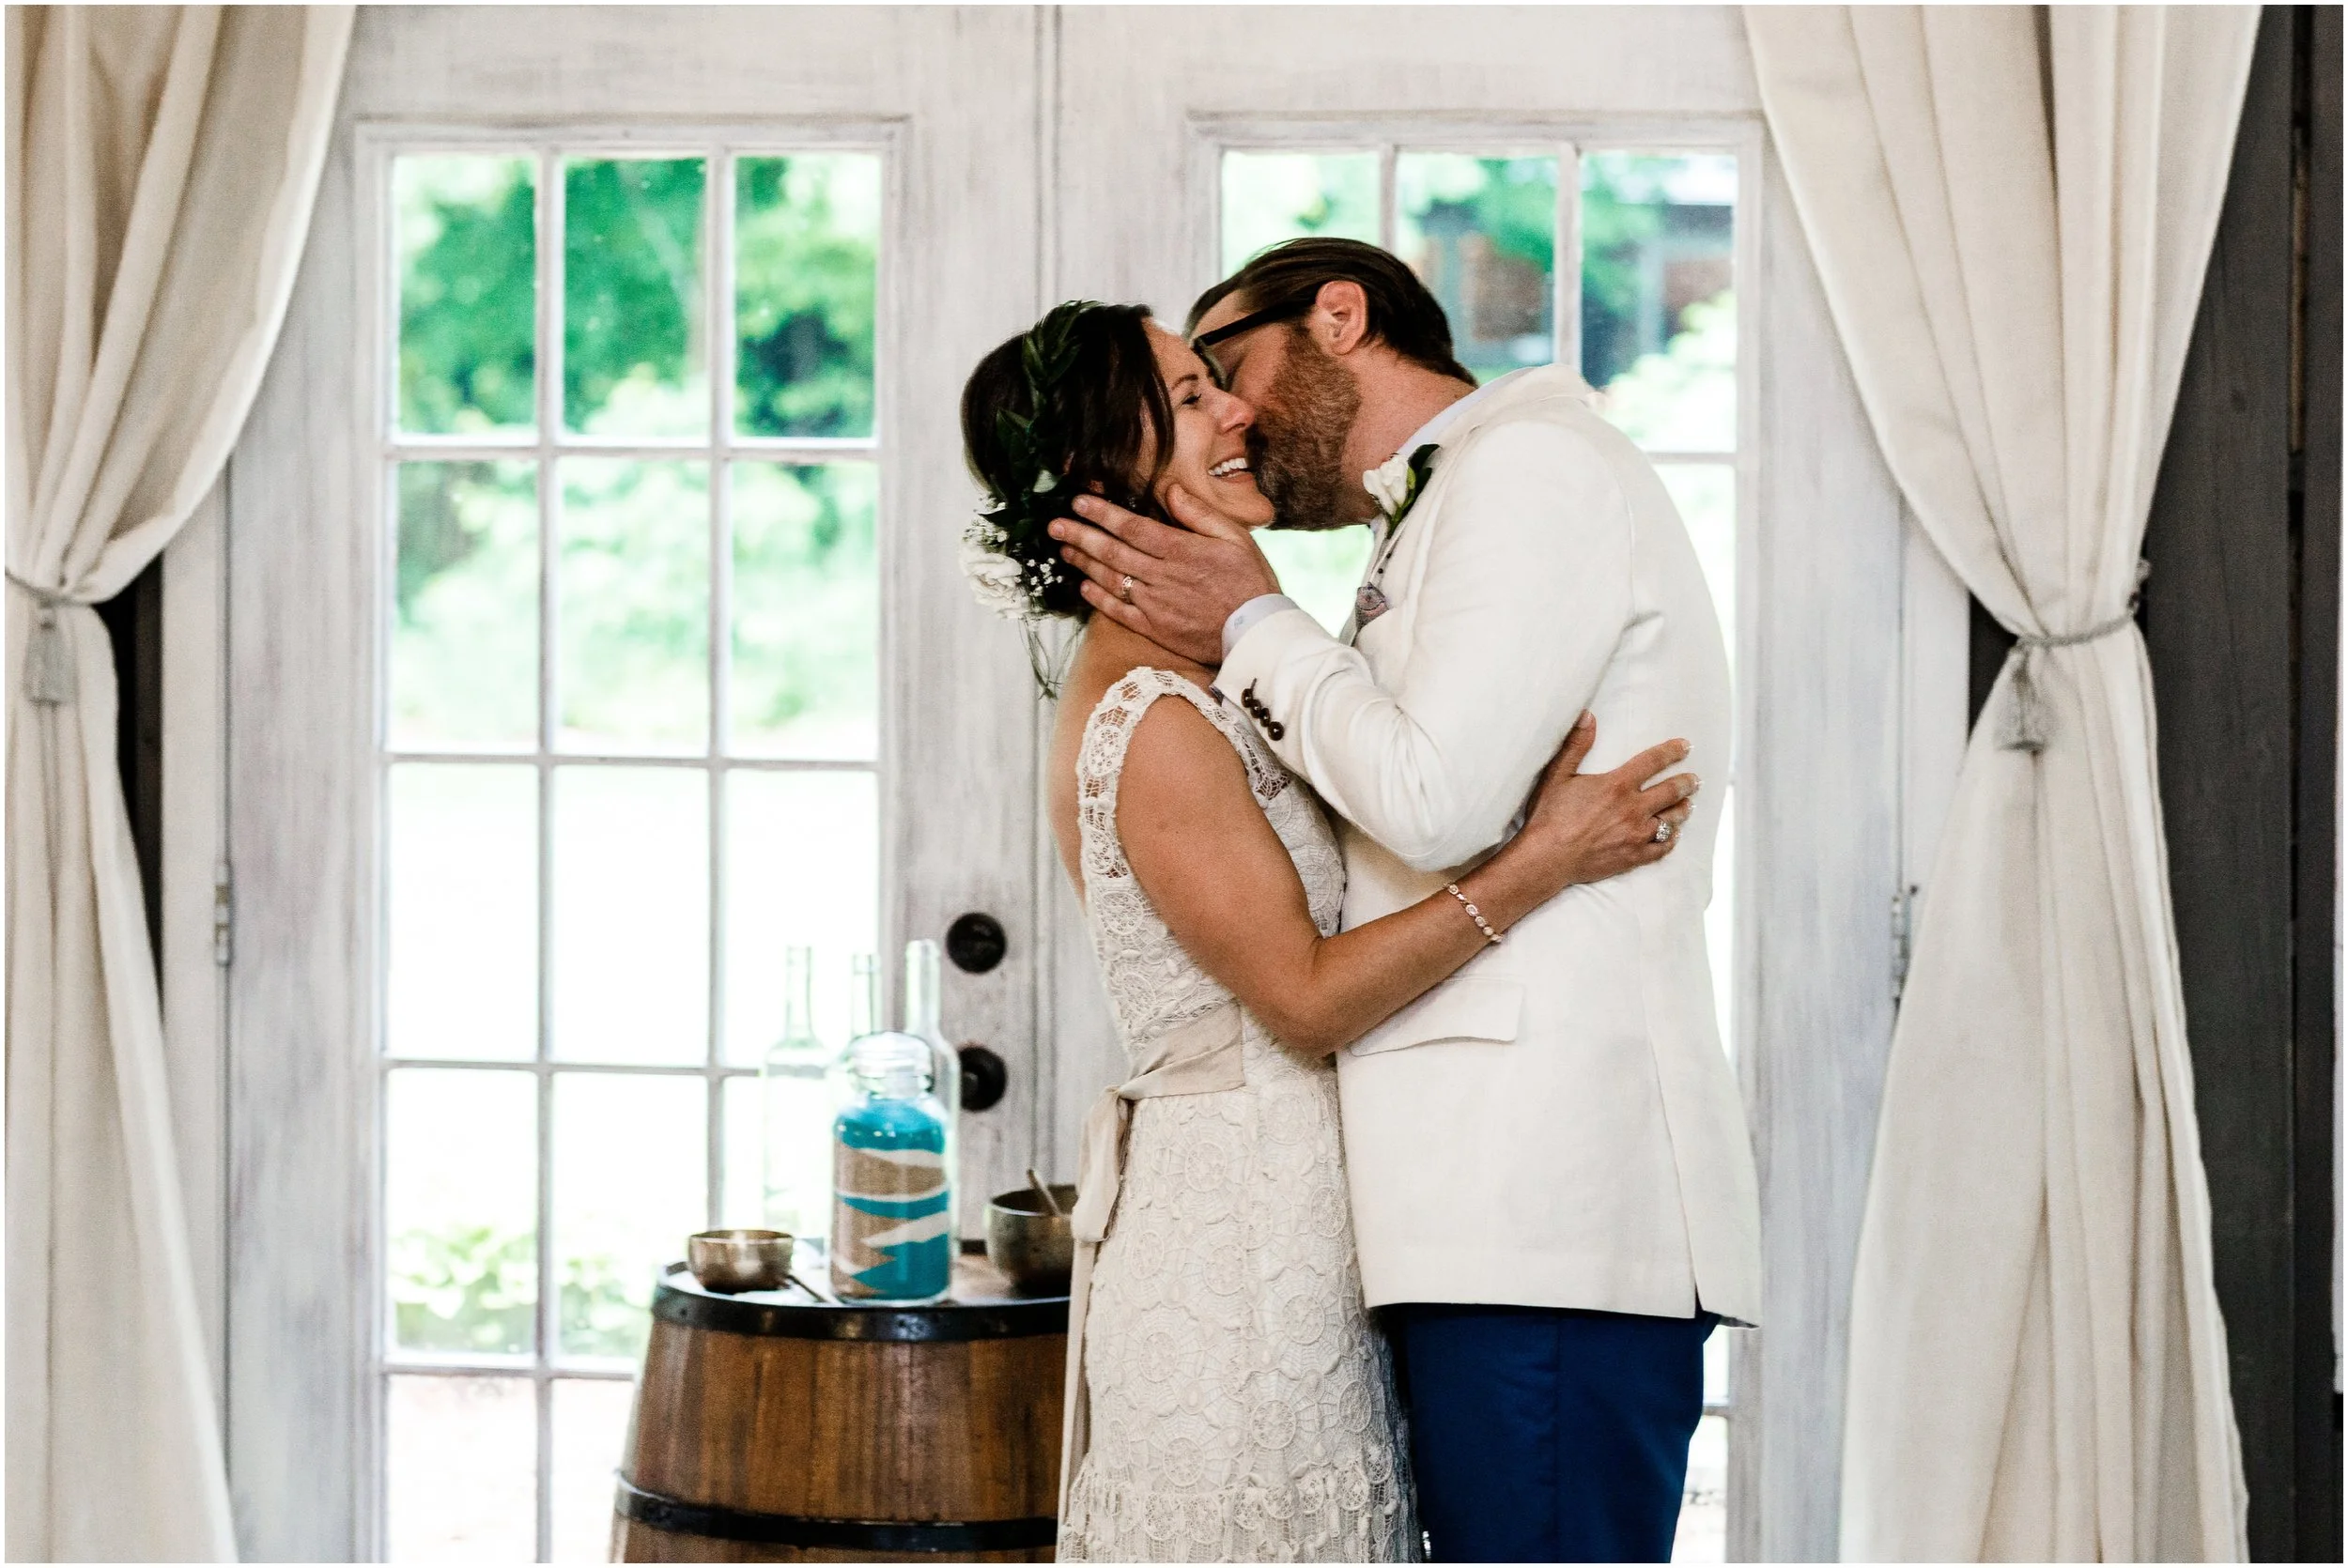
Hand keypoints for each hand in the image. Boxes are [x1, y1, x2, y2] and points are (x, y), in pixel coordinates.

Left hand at [1047, 486, 1281, 665]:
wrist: (1257, 634)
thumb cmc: (1251, 582)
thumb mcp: (1236, 537)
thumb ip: (1200, 514)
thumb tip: (1170, 490)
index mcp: (1181, 551)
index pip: (1132, 527)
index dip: (1102, 513)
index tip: (1079, 501)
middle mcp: (1163, 577)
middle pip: (1113, 552)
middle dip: (1081, 535)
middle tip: (1055, 524)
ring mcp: (1156, 605)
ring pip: (1111, 579)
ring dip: (1083, 563)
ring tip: (1064, 548)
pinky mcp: (1155, 629)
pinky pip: (1119, 612)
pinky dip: (1098, 599)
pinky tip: (1083, 587)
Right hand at [1514, 716, 1697, 889]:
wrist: (1547, 857)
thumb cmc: (1550, 816)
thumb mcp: (1558, 775)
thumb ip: (1576, 744)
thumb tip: (1588, 716)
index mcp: (1617, 785)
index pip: (1653, 762)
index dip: (1672, 751)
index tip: (1686, 746)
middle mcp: (1633, 809)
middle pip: (1671, 792)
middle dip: (1687, 783)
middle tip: (1695, 780)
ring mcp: (1636, 834)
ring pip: (1672, 820)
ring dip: (1683, 809)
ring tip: (1689, 805)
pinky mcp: (1633, 856)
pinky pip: (1662, 848)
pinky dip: (1671, 839)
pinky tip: (1674, 835)